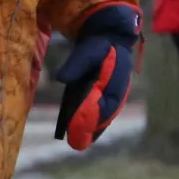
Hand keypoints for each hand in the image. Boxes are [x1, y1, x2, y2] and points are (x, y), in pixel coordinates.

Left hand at [55, 4, 140, 150]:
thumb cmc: (100, 42)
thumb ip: (77, 63)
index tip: (75, 128)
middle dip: (91, 128)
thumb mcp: (89, 48)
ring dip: (94, 129)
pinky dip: (95, 122)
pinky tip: (85, 132)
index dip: (89, 117)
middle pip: (104, 113)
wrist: (113, 35)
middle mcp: (118, 89)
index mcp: (114, 78)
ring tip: (80, 142)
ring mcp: (115, 93)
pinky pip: (104, 111)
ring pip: (105, 115)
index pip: (102, 102)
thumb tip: (61, 78)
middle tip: (77, 144)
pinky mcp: (110, 94)